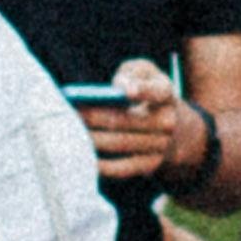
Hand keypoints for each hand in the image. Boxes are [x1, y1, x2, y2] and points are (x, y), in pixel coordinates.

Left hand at [78, 74, 207, 189]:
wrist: (172, 127)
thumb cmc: (146, 90)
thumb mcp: (144, 72)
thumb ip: (131, 73)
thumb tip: (118, 89)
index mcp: (165, 93)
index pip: (156, 91)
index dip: (142, 91)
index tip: (127, 92)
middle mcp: (167, 121)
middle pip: (124, 120)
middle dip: (93, 117)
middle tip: (68, 114)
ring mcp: (160, 145)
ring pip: (119, 143)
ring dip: (91, 139)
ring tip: (68, 133)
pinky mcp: (150, 164)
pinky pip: (123, 168)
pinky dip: (102, 165)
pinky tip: (84, 157)